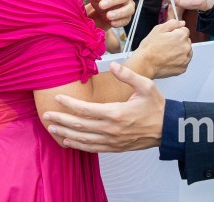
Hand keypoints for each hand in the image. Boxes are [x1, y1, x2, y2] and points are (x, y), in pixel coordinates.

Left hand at [43, 62, 164, 152]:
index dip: (69, 103)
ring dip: (65, 133)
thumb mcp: (146, 85)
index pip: (86, 109)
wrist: (167, 129)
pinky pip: (92, 148)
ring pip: (83, 139)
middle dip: (61, 119)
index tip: (58, 97)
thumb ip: (127, 75)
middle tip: (46, 115)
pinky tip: (68, 141)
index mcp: (116, 113)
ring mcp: (112, 141)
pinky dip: (78, 145)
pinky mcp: (115, 148)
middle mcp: (111, 129)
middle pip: (79, 125)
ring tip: (52, 127)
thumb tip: (112, 64)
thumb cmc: (156, 106)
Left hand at [88, 0, 134, 29]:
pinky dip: (119, 22)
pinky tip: (112, 23)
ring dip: (118, 12)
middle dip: (113, 0)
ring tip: (108, 16)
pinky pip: (127, 19)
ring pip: (129, 8)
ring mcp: (129, 5)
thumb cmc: (99, 0)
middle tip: (101, 5)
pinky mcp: (128, 17)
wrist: (101, 13)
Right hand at [136, 19, 192, 78]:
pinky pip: (183, 61)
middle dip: (178, 42)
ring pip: (186, 51)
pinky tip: (168, 60)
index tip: (168, 37)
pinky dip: (178, 61)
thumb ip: (172, 23)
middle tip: (166, 45)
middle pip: (186, 41)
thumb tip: (181, 23)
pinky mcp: (183, 68)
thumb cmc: (150, 48)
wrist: (145, 64)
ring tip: (166, 53)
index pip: (184, 30)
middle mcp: (186, 47)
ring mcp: (185, 59)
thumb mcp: (158, 29)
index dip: (175, 32)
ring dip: (179, 51)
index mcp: (181, 36)